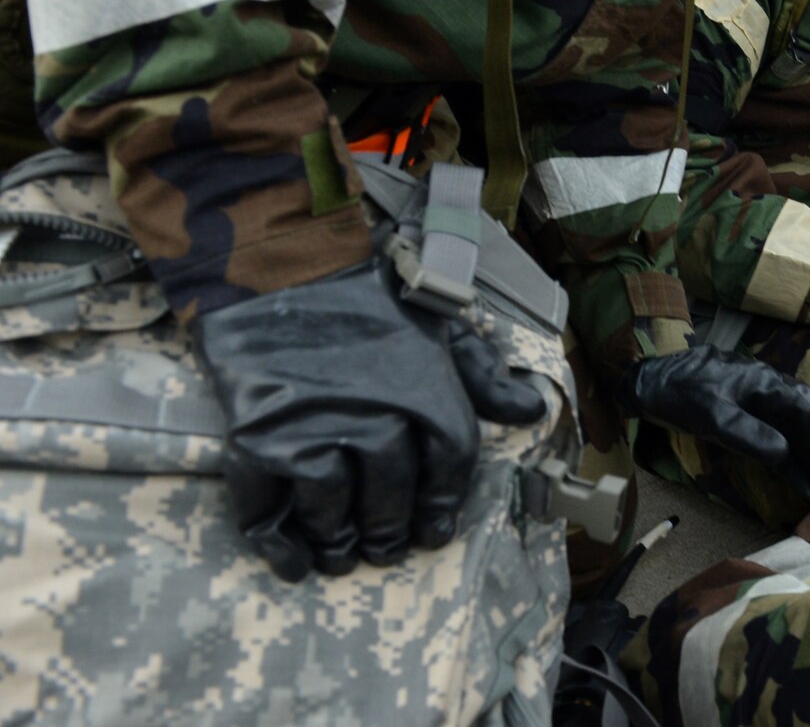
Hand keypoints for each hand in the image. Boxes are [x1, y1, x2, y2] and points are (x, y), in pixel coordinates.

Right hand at [195, 259, 546, 581]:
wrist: (286, 269)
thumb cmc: (372, 301)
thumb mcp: (441, 329)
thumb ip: (482, 376)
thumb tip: (531, 410)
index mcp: (425, 394)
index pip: (447, 468)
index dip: (443, 507)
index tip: (433, 533)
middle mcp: (374, 419)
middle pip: (389, 500)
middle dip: (388, 534)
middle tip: (383, 551)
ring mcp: (312, 432)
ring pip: (332, 513)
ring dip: (339, 543)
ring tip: (342, 555)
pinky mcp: (256, 440)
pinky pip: (267, 510)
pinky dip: (280, 545)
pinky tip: (294, 561)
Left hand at [622, 345, 809, 503]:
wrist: (648, 384)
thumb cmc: (680, 394)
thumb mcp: (712, 414)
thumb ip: (748, 433)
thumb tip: (784, 454)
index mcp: (767, 382)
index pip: (806, 410)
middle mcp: (771, 393)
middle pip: (808, 423)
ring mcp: (761, 408)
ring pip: (796, 436)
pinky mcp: (749, 423)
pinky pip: (779, 443)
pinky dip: (791, 464)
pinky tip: (801, 484)